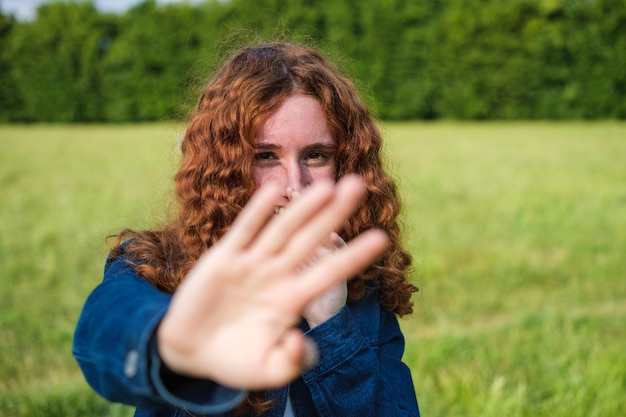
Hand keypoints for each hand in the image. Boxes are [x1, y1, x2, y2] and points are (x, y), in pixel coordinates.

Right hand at [157, 175, 388, 389]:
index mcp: (291, 299)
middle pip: (311, 239)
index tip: (382, 237)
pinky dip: (258, 210)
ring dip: (304, 207)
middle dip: (334, 214)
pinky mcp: (224, 258)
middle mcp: (276, 275)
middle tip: (359, 185)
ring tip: (328, 185)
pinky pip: (244, 230)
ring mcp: (251, 263)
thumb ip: (290, 363)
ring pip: (282, 229)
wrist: (191, 352)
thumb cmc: (233, 361)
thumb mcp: (265, 370)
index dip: (354, 255)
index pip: (329, 272)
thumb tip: (302, 341)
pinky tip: (275, 188)